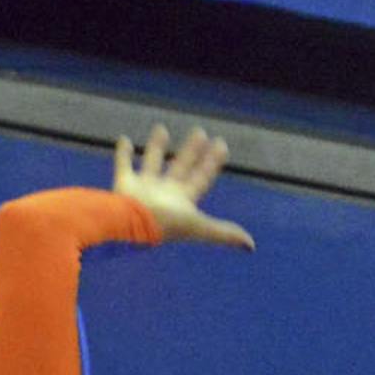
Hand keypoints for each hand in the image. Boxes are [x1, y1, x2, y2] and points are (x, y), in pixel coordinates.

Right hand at [112, 126, 252, 250]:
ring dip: (157, 147)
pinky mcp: (124, 184)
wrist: (131, 226)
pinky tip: (125, 139)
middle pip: (181, 167)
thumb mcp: (198, 226)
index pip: (201, 178)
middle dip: (191, 151)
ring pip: (152, 162)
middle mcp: (164, 193)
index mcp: (182, 200)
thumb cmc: (165, 224)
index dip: (212, 163)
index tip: (221, 145)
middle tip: (200, 131)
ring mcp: (143, 188)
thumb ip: (223, 233)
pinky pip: (123, 165)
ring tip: (162, 128)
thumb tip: (251, 246)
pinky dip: (123, 153)